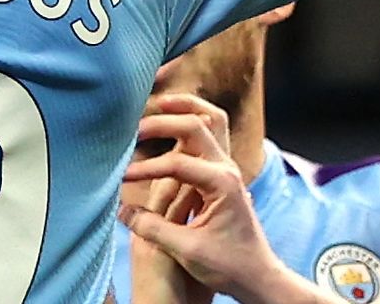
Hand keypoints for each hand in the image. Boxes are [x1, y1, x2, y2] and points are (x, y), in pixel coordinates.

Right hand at [121, 94, 280, 301]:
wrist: (258, 276)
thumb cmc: (229, 266)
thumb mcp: (188, 251)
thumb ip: (153, 229)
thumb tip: (122, 211)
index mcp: (222, 184)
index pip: (176, 163)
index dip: (146, 168)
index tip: (122, 176)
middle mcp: (228, 169)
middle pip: (196, 125)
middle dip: (164, 122)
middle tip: (136, 128)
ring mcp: (228, 170)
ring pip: (211, 121)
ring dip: (186, 109)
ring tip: (160, 103)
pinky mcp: (223, 176)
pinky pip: (210, 137)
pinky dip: (191, 124)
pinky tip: (171, 128)